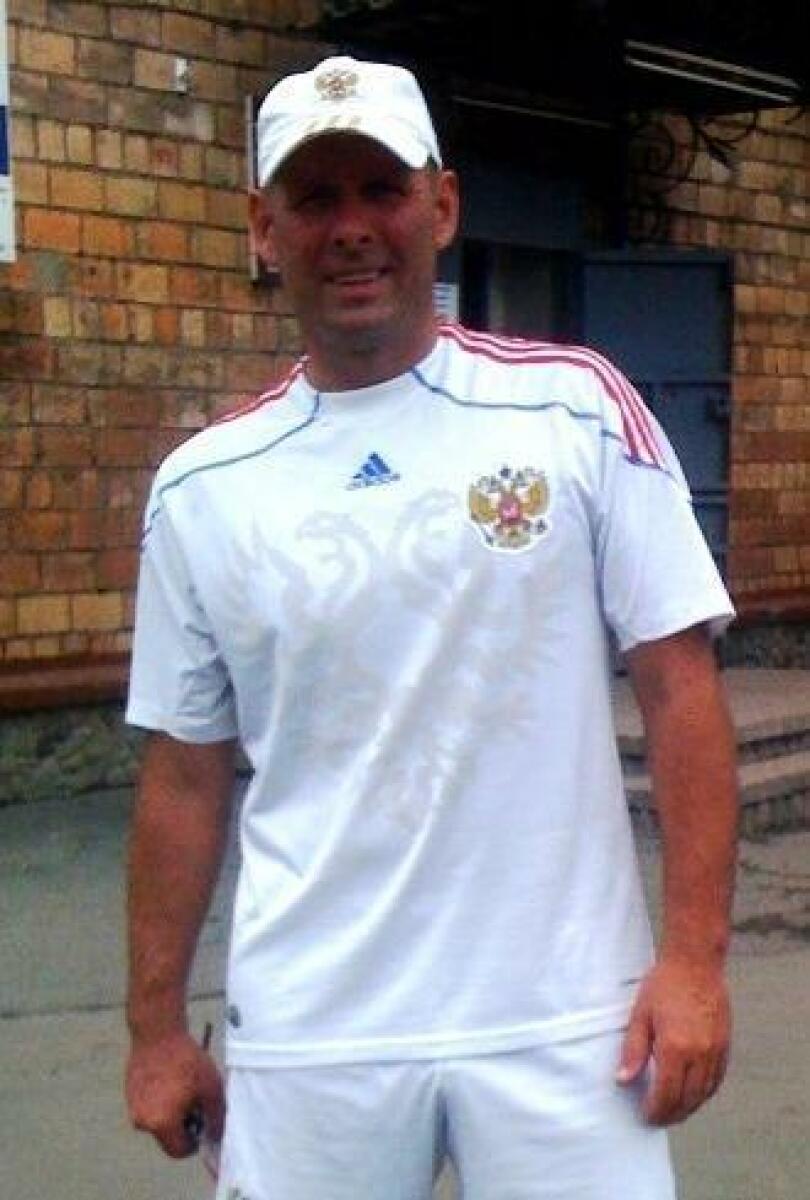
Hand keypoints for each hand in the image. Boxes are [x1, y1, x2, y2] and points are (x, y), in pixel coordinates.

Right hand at [125, 1030, 224, 1156]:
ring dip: (171, 1111)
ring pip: (158, 1120)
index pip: (180, 1151)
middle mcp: (142, 1122)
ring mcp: (133, 1107)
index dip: (195, 1141)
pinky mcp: (129, 1093)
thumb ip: (215, 1118)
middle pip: (168, 1136)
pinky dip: (161, 1098)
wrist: (159, 1032)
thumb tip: (215, 1137)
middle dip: (183, 1125)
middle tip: (195, 1101)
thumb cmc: (187, 1060)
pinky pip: (149, 1105)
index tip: (203, 1122)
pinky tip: (170, 1077)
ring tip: (183, 1085)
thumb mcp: (212, 1089)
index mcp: (161, 1125)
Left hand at [616, 957, 730, 1124]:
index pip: (666, 1094)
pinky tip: (693, 1093)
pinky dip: (704, 1093)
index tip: (645, 1116)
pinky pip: (716, 1080)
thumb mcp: (640, 1015)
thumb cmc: (664, 985)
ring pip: (704, 1093)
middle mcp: (699, 1055)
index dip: (655, 1110)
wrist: (696, 963)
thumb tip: (623, 1080)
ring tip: (673, 1111)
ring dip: (689, 1107)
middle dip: (671, 1114)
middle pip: (687, 1099)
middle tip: (657, 1118)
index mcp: (675, 1048)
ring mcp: (715, 1051)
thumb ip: (633, 1051)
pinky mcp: (725, 1045)